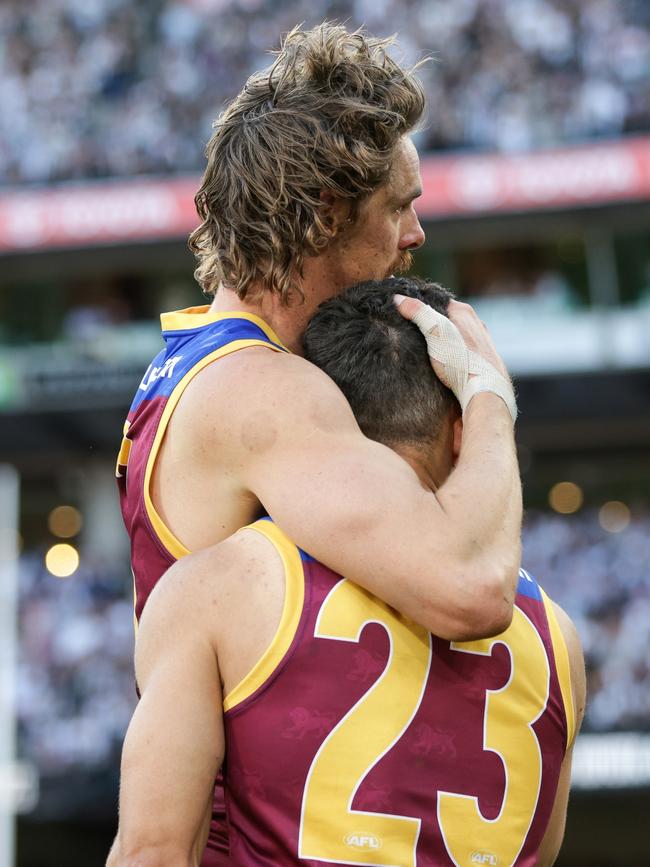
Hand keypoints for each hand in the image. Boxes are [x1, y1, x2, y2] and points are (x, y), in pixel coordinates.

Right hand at [394, 294, 516, 422]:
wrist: (485, 391)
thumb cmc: (460, 360)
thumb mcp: (434, 331)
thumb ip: (418, 312)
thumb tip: (398, 298)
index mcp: (464, 313)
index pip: (437, 301)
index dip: (420, 305)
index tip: (404, 311)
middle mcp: (476, 325)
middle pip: (447, 319)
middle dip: (431, 323)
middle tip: (410, 331)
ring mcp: (482, 344)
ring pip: (456, 337)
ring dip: (442, 341)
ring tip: (425, 350)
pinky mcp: (483, 362)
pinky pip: (462, 353)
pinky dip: (451, 355)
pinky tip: (444, 365)